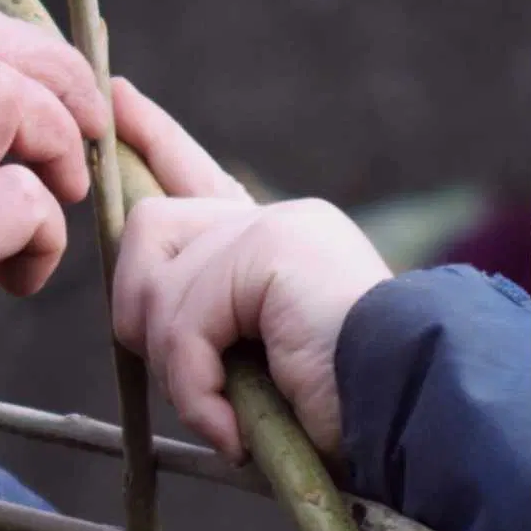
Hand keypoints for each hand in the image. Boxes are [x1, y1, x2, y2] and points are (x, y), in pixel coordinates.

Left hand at [103, 86, 388, 458]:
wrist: (409, 423)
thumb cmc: (342, 419)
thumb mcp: (260, 369)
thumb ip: (210, 327)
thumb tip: (140, 318)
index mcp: (279, 246)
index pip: (202, 176)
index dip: (160, 141)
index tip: (121, 100)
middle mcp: (278, 223)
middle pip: (151, 227)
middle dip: (143, 314)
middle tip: (197, 385)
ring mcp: (277, 228)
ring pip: (156, 280)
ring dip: (177, 367)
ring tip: (228, 415)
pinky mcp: (271, 248)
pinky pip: (184, 321)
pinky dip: (196, 389)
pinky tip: (234, 430)